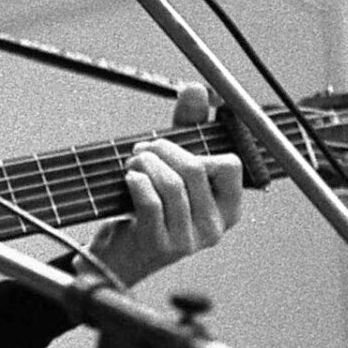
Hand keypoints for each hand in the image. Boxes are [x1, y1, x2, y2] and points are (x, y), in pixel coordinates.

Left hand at [81, 83, 244, 286]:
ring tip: (133, 164)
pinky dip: (137, 182)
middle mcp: (215, 228)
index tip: (173, 141)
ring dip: (146, 164)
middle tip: (142, 150)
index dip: (199, 146)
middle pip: (196, 169)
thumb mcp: (172, 166)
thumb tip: (197, 90)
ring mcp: (189, 240)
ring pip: (172, 184)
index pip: (231, 165)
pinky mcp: (161, 246)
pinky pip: (151, 202)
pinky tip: (129, 179)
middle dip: (163, 150)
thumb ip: (188, 128)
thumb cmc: (148, 208)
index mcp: (228, 209)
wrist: (116, 257)